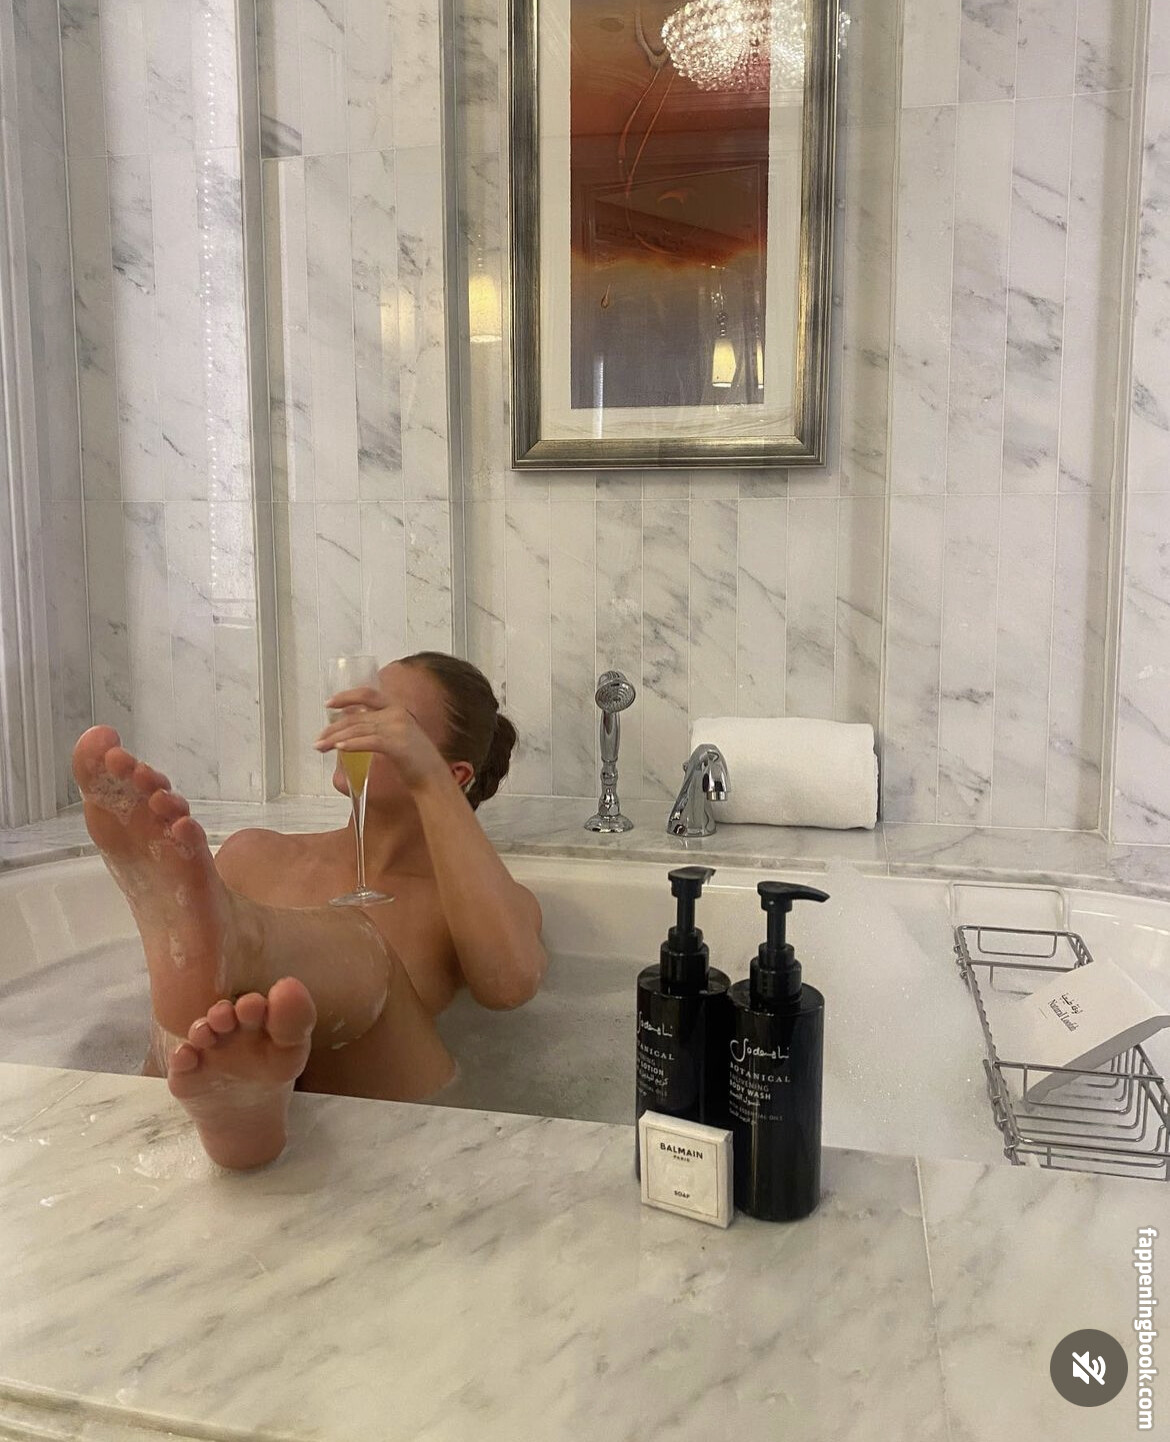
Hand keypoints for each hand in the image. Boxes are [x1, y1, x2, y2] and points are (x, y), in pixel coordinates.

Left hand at [316, 688, 451, 791]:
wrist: (433, 778)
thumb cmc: (413, 762)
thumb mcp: (396, 737)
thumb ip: (378, 729)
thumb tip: (349, 730)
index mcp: (397, 709)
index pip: (367, 694)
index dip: (345, 696)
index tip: (328, 703)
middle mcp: (398, 714)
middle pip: (356, 717)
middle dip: (333, 728)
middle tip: (318, 738)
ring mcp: (399, 728)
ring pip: (358, 729)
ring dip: (335, 738)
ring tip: (321, 746)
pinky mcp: (398, 744)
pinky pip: (369, 741)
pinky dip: (351, 744)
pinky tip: (339, 747)